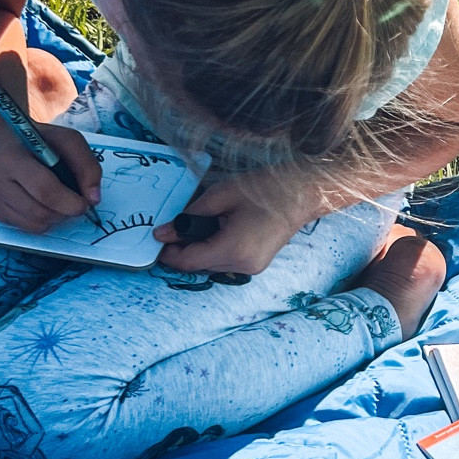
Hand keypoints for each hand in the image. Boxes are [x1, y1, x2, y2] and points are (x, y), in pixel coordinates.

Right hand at [0, 122, 102, 233]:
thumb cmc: (36, 140)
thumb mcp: (66, 140)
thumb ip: (86, 165)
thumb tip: (93, 199)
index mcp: (10, 157)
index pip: (43, 189)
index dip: (69, 202)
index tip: (85, 204)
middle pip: (38, 212)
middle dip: (64, 213)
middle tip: (76, 205)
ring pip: (32, 224)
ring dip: (55, 219)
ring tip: (60, 203)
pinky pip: (24, 227)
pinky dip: (40, 221)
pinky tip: (43, 204)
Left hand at [154, 172, 311, 275]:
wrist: (302, 193)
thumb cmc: (264, 189)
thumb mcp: (220, 195)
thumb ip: (189, 216)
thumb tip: (164, 232)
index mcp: (233, 250)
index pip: (188, 261)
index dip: (168, 252)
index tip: (156, 237)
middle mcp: (243, 266)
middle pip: (199, 266)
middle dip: (183, 249)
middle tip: (173, 227)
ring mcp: (252, 268)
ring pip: (211, 265)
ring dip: (199, 249)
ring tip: (199, 224)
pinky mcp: (257, 264)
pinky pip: (225, 262)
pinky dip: (215, 249)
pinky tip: (217, 230)